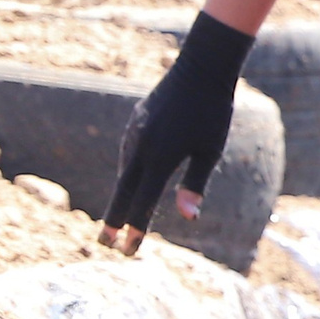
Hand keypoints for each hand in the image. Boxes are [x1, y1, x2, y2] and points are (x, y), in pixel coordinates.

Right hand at [97, 12, 254, 254]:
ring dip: (122, 196)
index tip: (128, 250)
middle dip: (113, 220)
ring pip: (124, 172)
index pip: (144, 202)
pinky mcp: (134, 123)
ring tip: (118, 220)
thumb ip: (196, 185)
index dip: (136, 228)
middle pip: (123, 191)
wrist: (201, 69)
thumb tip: (188, 218)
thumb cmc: (214, 113)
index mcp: (161, 157)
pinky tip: (131, 182)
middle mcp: (141, 147)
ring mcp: (134, 133)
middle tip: (105, 244)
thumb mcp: (211, 151)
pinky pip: (127, 155)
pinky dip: (127, 174)